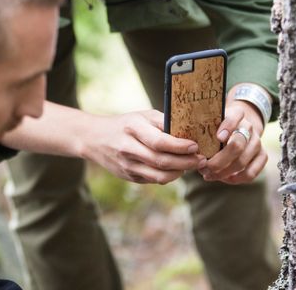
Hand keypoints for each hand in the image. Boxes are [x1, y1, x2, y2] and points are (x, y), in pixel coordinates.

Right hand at [82, 110, 206, 183]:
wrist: (94, 138)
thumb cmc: (125, 124)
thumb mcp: (142, 116)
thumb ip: (163, 122)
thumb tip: (190, 131)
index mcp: (132, 128)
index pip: (159, 142)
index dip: (179, 146)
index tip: (195, 146)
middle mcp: (128, 149)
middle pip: (161, 162)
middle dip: (186, 162)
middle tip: (201, 159)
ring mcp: (127, 166)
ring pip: (158, 176)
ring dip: (180, 173)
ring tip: (193, 165)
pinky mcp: (128, 176)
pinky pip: (153, 180)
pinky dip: (169, 176)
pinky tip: (178, 169)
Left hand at [199, 99, 267, 183]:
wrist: (240, 128)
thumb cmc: (218, 128)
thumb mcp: (212, 123)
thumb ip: (205, 131)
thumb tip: (191, 150)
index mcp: (236, 114)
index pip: (235, 116)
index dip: (228, 126)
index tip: (218, 137)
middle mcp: (249, 127)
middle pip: (237, 145)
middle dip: (219, 160)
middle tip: (205, 167)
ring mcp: (257, 142)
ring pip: (242, 162)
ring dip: (224, 172)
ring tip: (209, 175)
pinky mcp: (262, 156)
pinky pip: (251, 173)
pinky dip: (237, 179)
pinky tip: (225, 179)